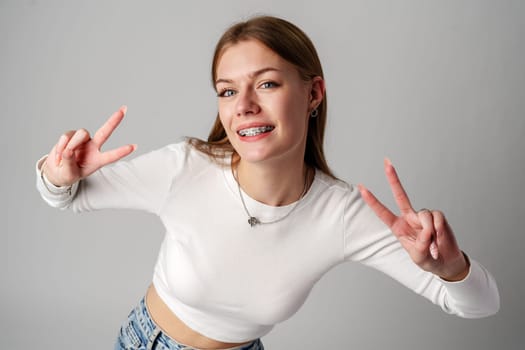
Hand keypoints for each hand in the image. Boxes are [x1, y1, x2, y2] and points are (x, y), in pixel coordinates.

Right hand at [43, 106, 135, 186]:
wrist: (57, 171)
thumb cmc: (68, 174)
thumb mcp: (69, 175)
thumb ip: (69, 163)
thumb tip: (68, 151)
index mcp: (98, 160)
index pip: (112, 156)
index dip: (122, 151)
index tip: (134, 146)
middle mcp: (93, 147)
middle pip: (105, 132)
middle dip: (114, 120)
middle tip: (124, 109)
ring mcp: (83, 140)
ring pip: (81, 133)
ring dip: (71, 144)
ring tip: (63, 157)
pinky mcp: (72, 135)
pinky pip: (67, 136)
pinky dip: (60, 145)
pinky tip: (58, 154)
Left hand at [358, 159, 468, 280]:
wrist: (445, 262)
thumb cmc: (427, 259)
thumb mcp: (419, 256)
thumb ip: (421, 244)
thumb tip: (427, 230)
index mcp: (398, 227)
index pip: (382, 212)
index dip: (372, 200)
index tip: (361, 187)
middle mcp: (409, 217)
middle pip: (400, 195)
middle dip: (393, 178)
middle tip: (386, 162)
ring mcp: (422, 216)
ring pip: (424, 215)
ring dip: (430, 232)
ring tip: (433, 244)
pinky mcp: (437, 216)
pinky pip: (437, 218)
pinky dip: (439, 231)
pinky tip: (440, 240)